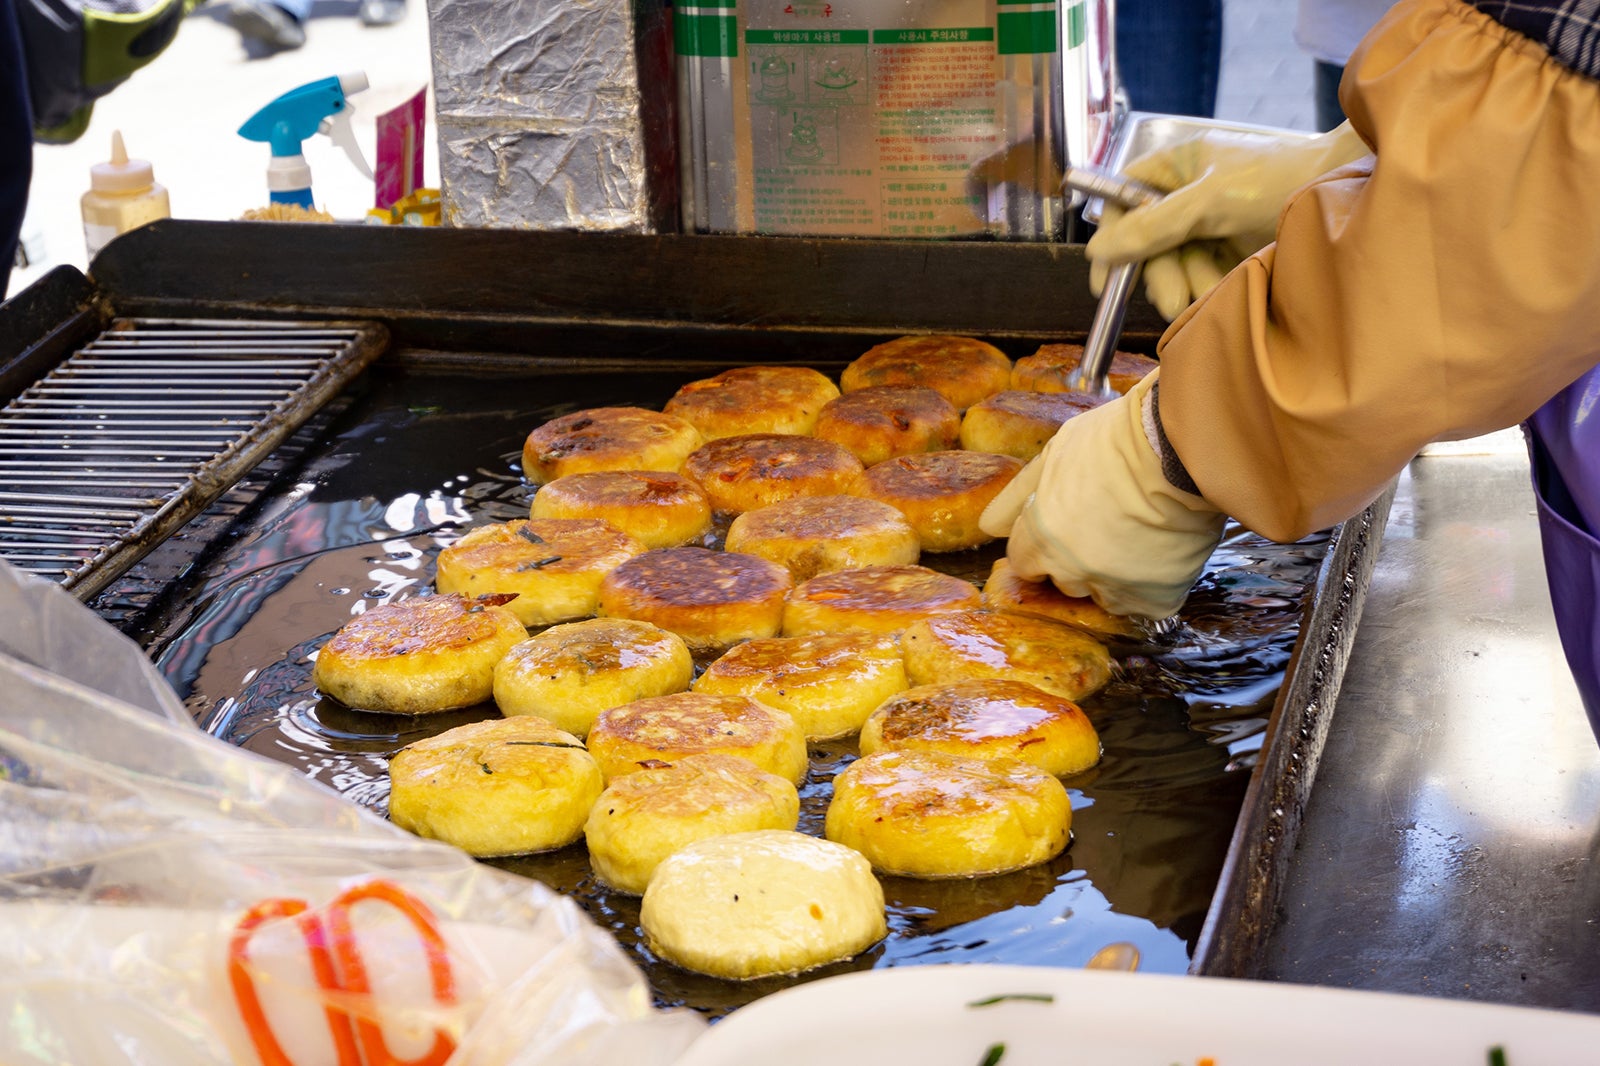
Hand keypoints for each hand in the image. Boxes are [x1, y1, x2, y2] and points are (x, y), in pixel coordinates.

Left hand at [978, 373, 1226, 617]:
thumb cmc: (1116, 441)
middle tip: (1106, 524)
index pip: (1024, 562)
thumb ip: (1017, 495)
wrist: (1182, 448)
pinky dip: (1152, 584)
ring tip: (1137, 535)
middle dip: (1076, 559)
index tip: (1062, 528)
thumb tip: (988, 527)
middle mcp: (1071, 570)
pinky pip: (1145, 603)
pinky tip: (1161, 551)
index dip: (1041, 543)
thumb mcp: (1054, 454)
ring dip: (1113, 576)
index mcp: (1040, 537)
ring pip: (1103, 596)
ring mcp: (1113, 588)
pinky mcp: (1155, 599)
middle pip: (1063, 580)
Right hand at [1088, 121, 1368, 319]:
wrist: (1345, 192)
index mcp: (1176, 167)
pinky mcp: (1232, 249)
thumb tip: (1098, 249)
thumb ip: (1152, 227)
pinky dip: (1208, 288)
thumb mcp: (1208, 202)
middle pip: (1148, 243)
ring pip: (1175, 265)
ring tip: (1211, 291)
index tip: (1104, 280)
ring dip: (1187, 284)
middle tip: (1173, 299)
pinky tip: (1225, 290)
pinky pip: (1202, 276)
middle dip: (1161, 272)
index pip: (1124, 201)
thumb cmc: (1279, 179)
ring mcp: (1211, 224)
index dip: (1112, 239)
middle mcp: (1188, 195)